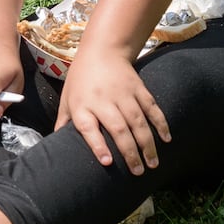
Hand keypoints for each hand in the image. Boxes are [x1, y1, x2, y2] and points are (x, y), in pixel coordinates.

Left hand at [55, 52, 170, 173]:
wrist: (101, 51)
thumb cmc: (81, 80)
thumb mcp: (67, 99)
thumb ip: (64, 122)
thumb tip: (56, 147)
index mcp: (82, 105)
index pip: (88, 128)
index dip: (98, 145)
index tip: (107, 162)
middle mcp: (103, 100)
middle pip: (118, 129)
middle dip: (129, 152)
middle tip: (138, 172)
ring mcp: (123, 94)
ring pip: (138, 122)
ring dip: (147, 144)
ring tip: (153, 163)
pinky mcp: (138, 88)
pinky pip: (152, 108)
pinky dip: (160, 123)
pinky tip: (166, 139)